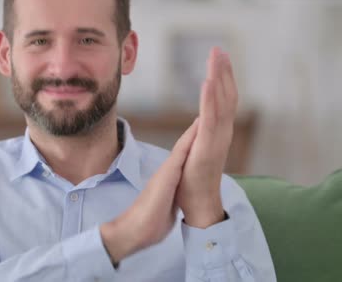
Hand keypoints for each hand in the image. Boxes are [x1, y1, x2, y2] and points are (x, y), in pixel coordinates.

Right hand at [100, 119, 198, 263]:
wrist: (136, 229)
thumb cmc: (151, 222)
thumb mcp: (167, 205)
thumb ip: (171, 197)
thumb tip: (174, 199)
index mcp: (170, 178)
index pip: (184, 157)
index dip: (193, 142)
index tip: (201, 128)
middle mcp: (168, 171)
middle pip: (184, 146)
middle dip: (194, 130)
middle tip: (205, 112)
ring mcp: (168, 171)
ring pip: (184, 145)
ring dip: (194, 129)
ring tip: (205, 111)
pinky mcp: (168, 175)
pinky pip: (181, 153)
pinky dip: (190, 139)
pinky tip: (198, 127)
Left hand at [176, 47, 237, 228]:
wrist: (199, 206)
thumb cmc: (196, 179)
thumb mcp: (199, 148)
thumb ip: (203, 132)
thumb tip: (203, 117)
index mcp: (218, 131)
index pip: (224, 99)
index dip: (223, 77)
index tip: (219, 56)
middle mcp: (222, 133)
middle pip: (226, 96)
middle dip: (223, 71)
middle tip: (219, 49)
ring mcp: (216, 140)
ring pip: (221, 104)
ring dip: (218, 79)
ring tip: (216, 58)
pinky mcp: (207, 148)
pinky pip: (210, 120)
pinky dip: (210, 100)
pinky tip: (207, 83)